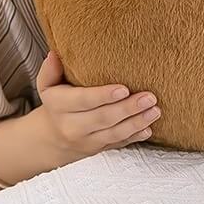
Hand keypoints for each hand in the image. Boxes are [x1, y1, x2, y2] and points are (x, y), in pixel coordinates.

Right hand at [35, 50, 160, 160]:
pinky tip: (148, 129)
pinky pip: (118, 144)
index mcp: (59, 106)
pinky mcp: (99, 148)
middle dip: (128, 108)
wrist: (52, 138)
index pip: (82, 101)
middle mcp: (72, 126)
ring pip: (113, 133)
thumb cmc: (57, 102)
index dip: (103, 95)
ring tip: (155, 111)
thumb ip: (50, 70)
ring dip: (136, 123)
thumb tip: (55, 54)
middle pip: (103, 118)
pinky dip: (134, 137)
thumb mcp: (48, 85)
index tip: (124, 88)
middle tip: (150, 97)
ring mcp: (87, 141)